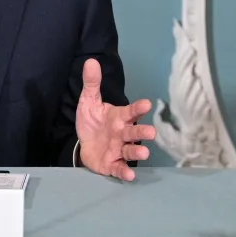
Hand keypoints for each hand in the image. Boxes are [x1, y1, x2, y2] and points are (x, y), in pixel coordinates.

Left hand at [73, 59, 154, 180]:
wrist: (84, 144)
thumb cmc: (92, 121)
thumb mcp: (89, 101)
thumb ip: (92, 83)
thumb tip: (91, 61)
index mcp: (118, 117)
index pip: (130, 111)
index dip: (138, 108)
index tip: (147, 103)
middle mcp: (122, 134)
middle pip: (134, 133)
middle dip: (142, 132)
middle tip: (151, 132)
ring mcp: (118, 150)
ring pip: (130, 151)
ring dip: (137, 153)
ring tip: (144, 153)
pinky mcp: (112, 164)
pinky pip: (119, 168)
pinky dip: (125, 172)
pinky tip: (130, 175)